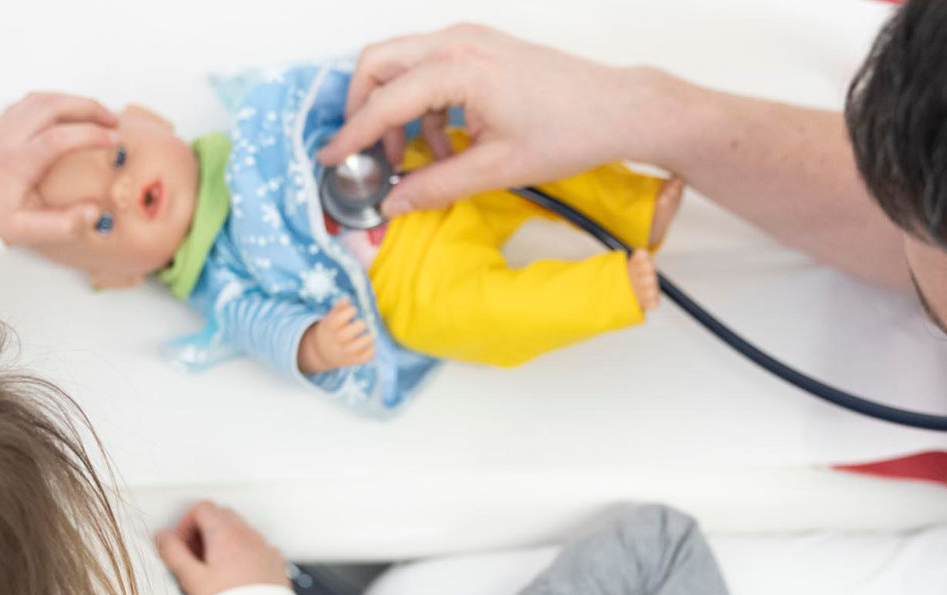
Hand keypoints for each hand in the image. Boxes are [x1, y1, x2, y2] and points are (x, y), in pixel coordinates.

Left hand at [0, 92, 118, 246]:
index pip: (59, 137)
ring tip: (95, 114)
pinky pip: (27, 102)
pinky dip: (53, 102)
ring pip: (39, 98)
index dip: (91, 134)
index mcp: (16, 163)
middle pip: (51, 105)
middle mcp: (6, 138)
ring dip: (71, 100)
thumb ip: (65, 224)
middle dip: (87, 107)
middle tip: (113, 119)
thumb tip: (95, 211)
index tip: (113, 139)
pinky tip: (67, 115)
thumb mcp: (30, 232)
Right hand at [154, 502, 287, 594]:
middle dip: (204, 530)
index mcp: (227, 533)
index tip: (182, 546)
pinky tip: (236, 577)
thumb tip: (162, 536)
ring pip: (241, 531)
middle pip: (222, 515)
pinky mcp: (276, 564)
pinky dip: (244, 553)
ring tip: (214, 570)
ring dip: (224, 541)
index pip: (202, 508)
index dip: (186, 524)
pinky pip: (258, 547)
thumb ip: (173, 553)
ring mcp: (266, 548)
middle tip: (194, 557)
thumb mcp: (191, 579)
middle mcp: (250, 535)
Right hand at [296, 301, 376, 372]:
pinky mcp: (352, 360)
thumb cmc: (332, 329)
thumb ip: (338, 308)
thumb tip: (346, 299)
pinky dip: (370, 352)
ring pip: (355, 348)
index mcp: (330, 327)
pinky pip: (363, 358)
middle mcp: (335, 340)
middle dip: (359, 326)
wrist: (323, 352)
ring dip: (366, 340)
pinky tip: (371, 346)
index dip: (349, 312)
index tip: (353, 310)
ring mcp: (343, 352)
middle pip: (345, 335)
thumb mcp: (331, 318)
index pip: (337, 320)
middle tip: (363, 323)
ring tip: (370, 335)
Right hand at [317, 25, 652, 215]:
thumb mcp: (497, 170)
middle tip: (365, 152)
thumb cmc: (571, 130)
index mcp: (459, 68)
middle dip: (363, 110)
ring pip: (402, 66)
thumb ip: (436, 186)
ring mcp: (470, 40)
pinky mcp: (480, 48)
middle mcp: (458, 43)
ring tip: (421, 160)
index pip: (384, 101)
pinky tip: (446, 145)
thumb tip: (393, 202)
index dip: (352, 135)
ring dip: (398, 112)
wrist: (616, 109)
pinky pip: (430, 70)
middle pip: (378, 64)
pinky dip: (425, 106)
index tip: (331, 159)